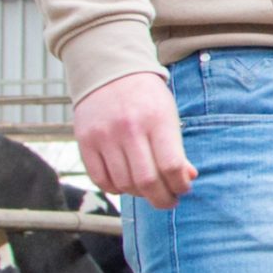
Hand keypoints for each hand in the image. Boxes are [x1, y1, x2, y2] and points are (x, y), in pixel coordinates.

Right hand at [72, 70, 194, 203]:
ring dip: (139, 195)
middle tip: (168, 201)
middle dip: (162, 199)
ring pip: (123, 184)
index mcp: (156, 119)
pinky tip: (125, 183)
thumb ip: (177, 149)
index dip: (180, 186)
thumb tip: (187, 179)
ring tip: (147, 190)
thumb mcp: (168, 115)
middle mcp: (129, 128)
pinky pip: (100, 180)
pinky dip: (116, 189)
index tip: (182, 189)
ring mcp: (104, 135)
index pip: (171, 166)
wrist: (109, 71)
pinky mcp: (85, 141)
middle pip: (146, 181)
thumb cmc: (145, 98)